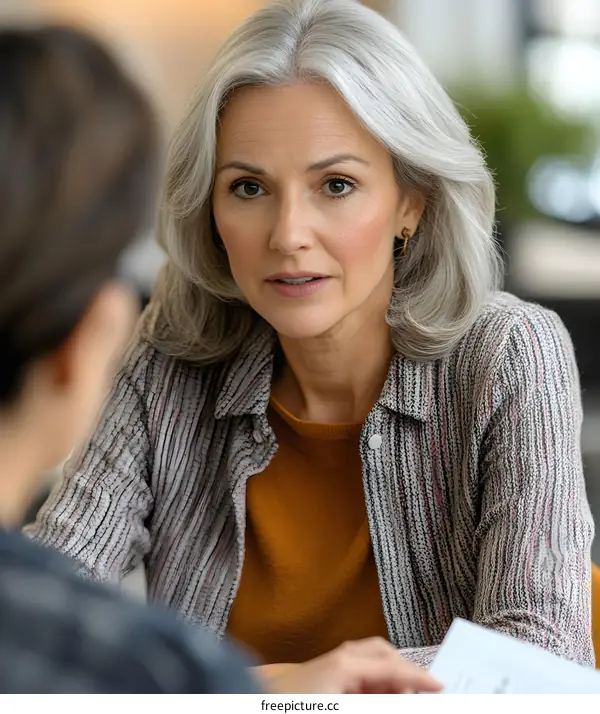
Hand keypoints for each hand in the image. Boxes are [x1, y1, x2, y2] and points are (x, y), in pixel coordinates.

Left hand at [254, 637, 441, 693]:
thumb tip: (404, 693)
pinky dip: (374, 684)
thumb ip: (378, 698)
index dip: (420, 678)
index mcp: (347, 663)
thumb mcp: (346, 703)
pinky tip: (377, 695)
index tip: (442, 687)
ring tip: (399, 695)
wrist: (252, 697)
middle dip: (405, 674)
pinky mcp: (325, 673)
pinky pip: (359, 673)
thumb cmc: (296, 698)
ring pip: (372, 663)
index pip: (394, 667)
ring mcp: (332, 663)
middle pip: (384, 655)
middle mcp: (341, 656)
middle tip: (420, 693)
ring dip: (389, 679)